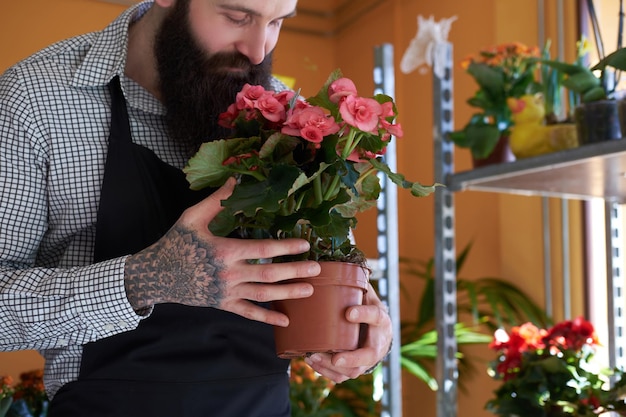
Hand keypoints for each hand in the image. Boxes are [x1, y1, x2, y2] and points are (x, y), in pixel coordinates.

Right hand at [124, 177, 319, 325]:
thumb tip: (235, 180)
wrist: (155, 275)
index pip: (262, 249)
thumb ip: (215, 201)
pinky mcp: (222, 304)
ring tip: (309, 291)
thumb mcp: (192, 218)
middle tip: (317, 268)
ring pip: (263, 295)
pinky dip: (267, 319)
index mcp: (224, 251)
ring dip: (288, 293)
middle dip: (295, 271)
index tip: (305, 244)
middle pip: (269, 275)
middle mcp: (229, 274)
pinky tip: (285, 320)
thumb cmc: (175, 243)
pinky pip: (248, 313)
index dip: (286, 247)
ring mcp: (226, 292)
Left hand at [304, 283, 391, 382]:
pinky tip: (312, 362)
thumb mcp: (366, 294)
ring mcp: (368, 359)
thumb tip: (335, 261)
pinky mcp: (356, 368)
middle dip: (352, 358)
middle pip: (369, 355)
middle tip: (336, 357)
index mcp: (381, 320)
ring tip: (313, 356)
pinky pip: (342, 376)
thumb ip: (355, 282)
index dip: (363, 314)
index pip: (376, 316)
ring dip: (333, 367)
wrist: (379, 333)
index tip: (348, 312)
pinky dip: (326, 372)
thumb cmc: (367, 308)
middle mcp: (378, 343)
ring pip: (354, 370)